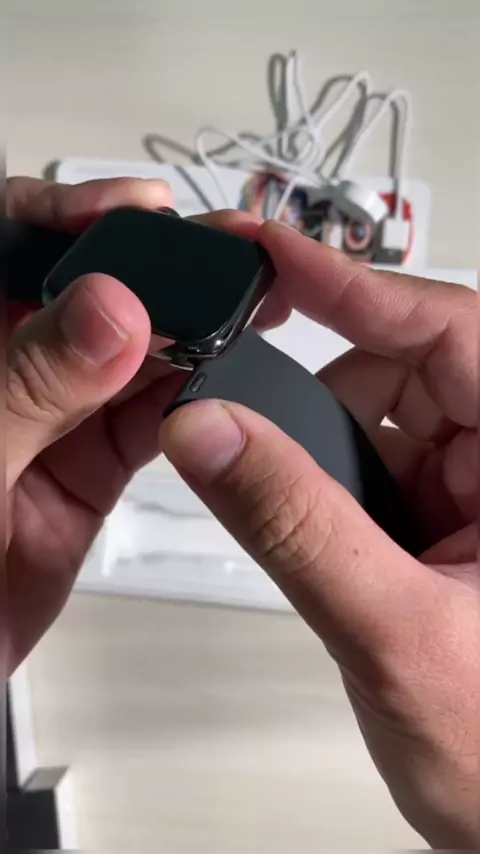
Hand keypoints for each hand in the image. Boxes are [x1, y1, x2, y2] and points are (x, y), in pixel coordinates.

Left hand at [5, 177, 286, 673]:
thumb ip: (30, 384)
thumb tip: (113, 309)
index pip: (9, 238)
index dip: (72, 210)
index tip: (139, 210)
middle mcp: (10, 365)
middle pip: (88, 290)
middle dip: (156, 266)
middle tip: (222, 253)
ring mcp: (51, 416)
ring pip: (130, 354)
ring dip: (188, 330)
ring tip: (248, 305)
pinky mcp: (89, 467)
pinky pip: (148, 420)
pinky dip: (190, 401)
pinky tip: (225, 381)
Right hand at [160, 222, 477, 848]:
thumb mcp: (390, 631)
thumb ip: (294, 526)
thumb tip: (212, 435)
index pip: (449, 331)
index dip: (355, 284)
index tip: (274, 256)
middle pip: (403, 370)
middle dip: (329, 407)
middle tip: (261, 440)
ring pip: (385, 420)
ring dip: (334, 462)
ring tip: (338, 541)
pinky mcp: (456, 515)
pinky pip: (383, 467)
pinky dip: (341, 492)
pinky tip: (342, 546)